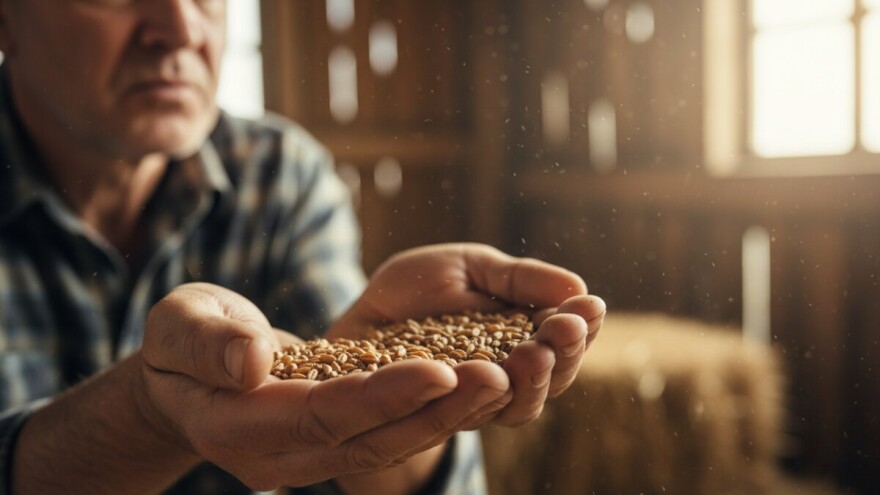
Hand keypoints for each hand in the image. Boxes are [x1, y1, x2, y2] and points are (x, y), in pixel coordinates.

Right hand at [139, 282, 501, 490]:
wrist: (186, 380)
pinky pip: (388, 433)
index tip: (439, 368)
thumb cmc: (179, 341)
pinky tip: (478, 383)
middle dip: (435, 412)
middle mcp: (280, 457)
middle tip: (499, 377)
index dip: (381, 396)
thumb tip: (253, 361)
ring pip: (388, 445)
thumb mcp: (180, 325)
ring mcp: (309, 458)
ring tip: (505, 380)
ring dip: (447, 417)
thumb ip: (209, 342)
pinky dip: (433, 413)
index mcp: (238, 427)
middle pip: (368, 441)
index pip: (321, 416)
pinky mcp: (332, 444)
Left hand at [330, 243, 605, 428]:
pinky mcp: (435, 416)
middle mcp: (507, 377)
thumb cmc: (420, 288)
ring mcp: (472, 402)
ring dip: (531, 381)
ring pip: (515, 406)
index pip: (564, 342)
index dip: (580, 327)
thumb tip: (577, 287)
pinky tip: (487, 374)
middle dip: (563, 355)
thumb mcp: (472, 267)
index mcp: (523, 339)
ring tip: (533, 352)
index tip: (590, 307)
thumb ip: (519, 279)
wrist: (360, 313)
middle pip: (550, 380)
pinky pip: (461, 415)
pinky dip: (477, 397)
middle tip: (564, 330)